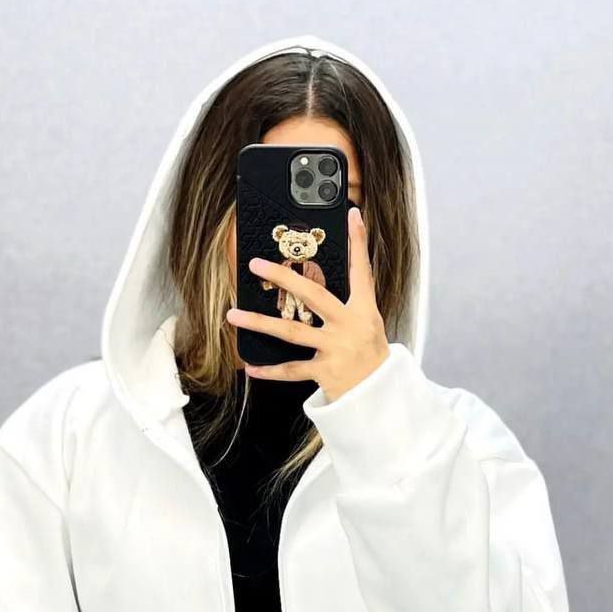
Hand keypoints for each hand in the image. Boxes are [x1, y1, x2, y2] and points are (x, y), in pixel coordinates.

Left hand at [226, 205, 390, 401]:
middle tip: (257, 264)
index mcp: (364, 310)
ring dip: (259, 322)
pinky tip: (251, 367)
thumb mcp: (369, 323)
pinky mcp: (325, 372)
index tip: (350, 216)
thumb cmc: (369, 356)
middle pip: (314, 295)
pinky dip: (270, 371)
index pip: (361, 271)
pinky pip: (291, 370)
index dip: (358, 243)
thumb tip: (324, 279)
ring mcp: (336, 349)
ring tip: (233, 314)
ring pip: (291, 332)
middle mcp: (350, 326)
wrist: (379, 395)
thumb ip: (350, 300)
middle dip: (284, 277)